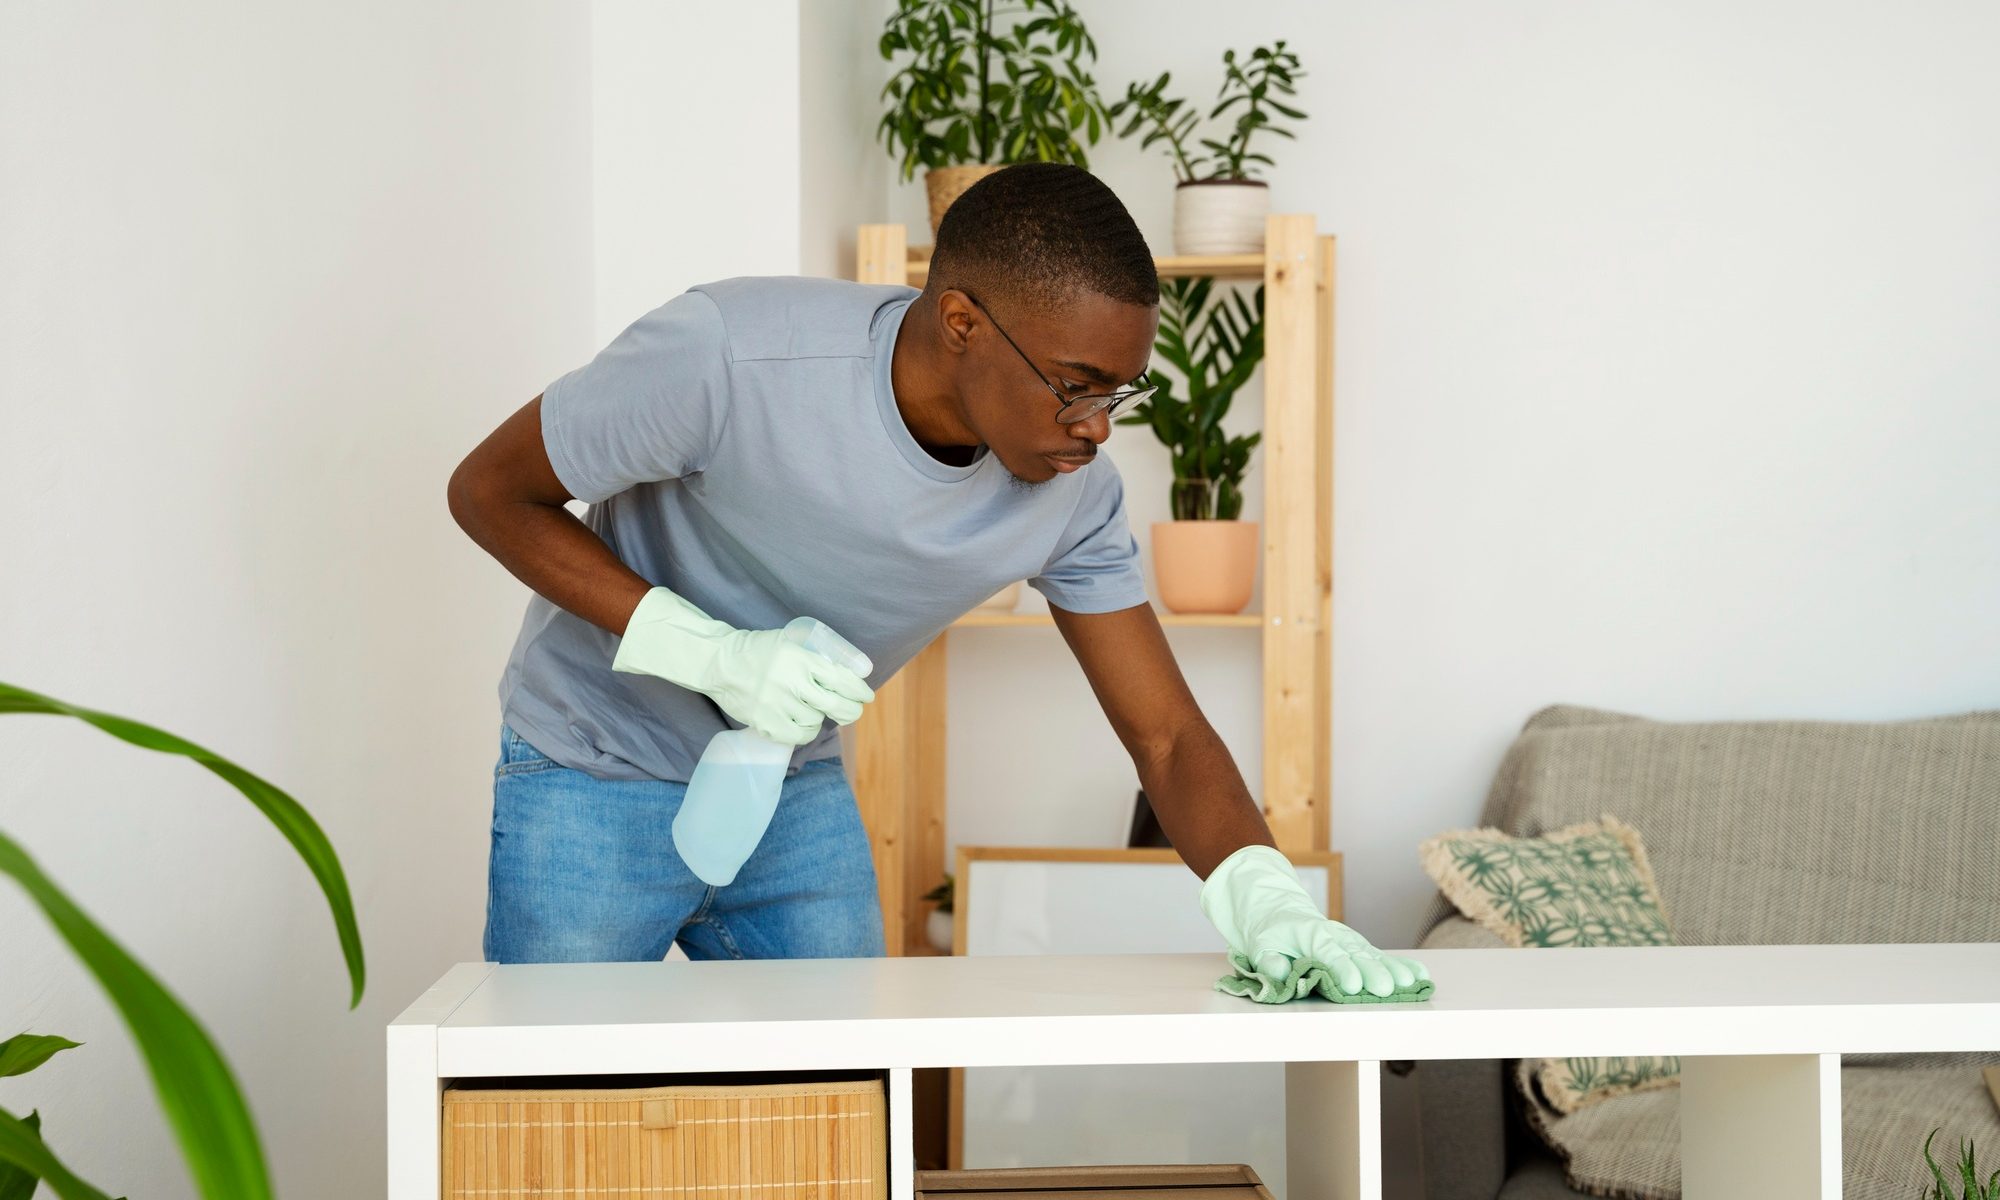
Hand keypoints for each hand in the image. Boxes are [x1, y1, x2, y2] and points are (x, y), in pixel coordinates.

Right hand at [612, 588, 874, 744]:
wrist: (720, 663)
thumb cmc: (763, 651)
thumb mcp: (795, 641)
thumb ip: (829, 654)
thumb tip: (865, 669)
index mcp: (799, 656)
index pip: (842, 678)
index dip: (859, 691)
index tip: (865, 695)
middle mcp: (789, 680)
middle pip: (836, 704)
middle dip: (851, 710)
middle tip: (852, 709)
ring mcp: (775, 703)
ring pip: (816, 720)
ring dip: (820, 717)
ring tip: (813, 708)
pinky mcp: (764, 722)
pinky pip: (798, 736)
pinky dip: (805, 731)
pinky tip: (802, 721)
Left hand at [1200, 844, 1430, 997]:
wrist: (1280, 911)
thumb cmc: (1271, 933)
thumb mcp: (1260, 944)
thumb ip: (1270, 960)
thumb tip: (1279, 970)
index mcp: (1310, 934)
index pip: (1328, 952)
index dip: (1341, 968)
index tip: (1352, 985)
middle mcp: (1335, 936)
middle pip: (1357, 954)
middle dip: (1373, 971)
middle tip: (1387, 989)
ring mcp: (1350, 941)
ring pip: (1373, 954)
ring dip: (1392, 969)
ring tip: (1410, 983)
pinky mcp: (1359, 948)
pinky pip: (1380, 956)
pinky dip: (1400, 965)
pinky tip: (1418, 976)